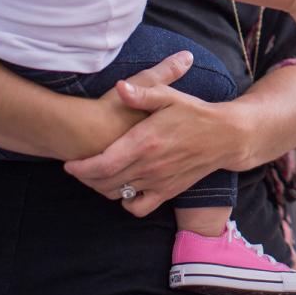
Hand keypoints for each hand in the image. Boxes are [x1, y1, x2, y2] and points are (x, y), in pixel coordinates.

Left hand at [64, 53, 243, 215]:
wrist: (226, 136)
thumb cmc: (195, 113)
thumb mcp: (170, 96)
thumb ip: (143, 92)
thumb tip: (120, 87)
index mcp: (146, 142)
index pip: (102, 163)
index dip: (80, 167)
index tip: (69, 163)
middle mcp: (150, 166)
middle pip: (104, 182)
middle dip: (85, 177)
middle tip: (79, 166)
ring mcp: (159, 181)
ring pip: (118, 194)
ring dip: (101, 187)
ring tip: (97, 174)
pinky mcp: (169, 192)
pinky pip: (138, 207)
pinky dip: (126, 202)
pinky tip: (124, 188)